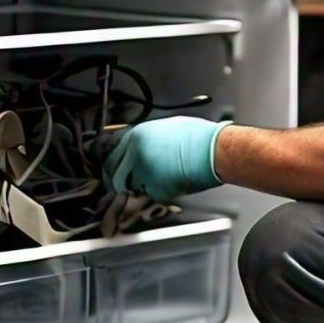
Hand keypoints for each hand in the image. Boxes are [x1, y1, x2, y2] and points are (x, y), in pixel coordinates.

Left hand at [103, 117, 231, 201]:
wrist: (214, 151)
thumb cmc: (197, 138)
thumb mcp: (164, 128)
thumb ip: (145, 138)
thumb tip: (137, 147)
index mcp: (137, 135)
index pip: (109, 149)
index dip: (109, 159)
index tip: (110, 165)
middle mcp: (135, 153)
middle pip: (112, 171)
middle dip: (114, 179)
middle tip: (120, 183)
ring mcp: (143, 172)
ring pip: (126, 185)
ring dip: (134, 186)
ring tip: (150, 182)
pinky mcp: (154, 189)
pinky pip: (146, 194)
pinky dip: (152, 193)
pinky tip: (166, 184)